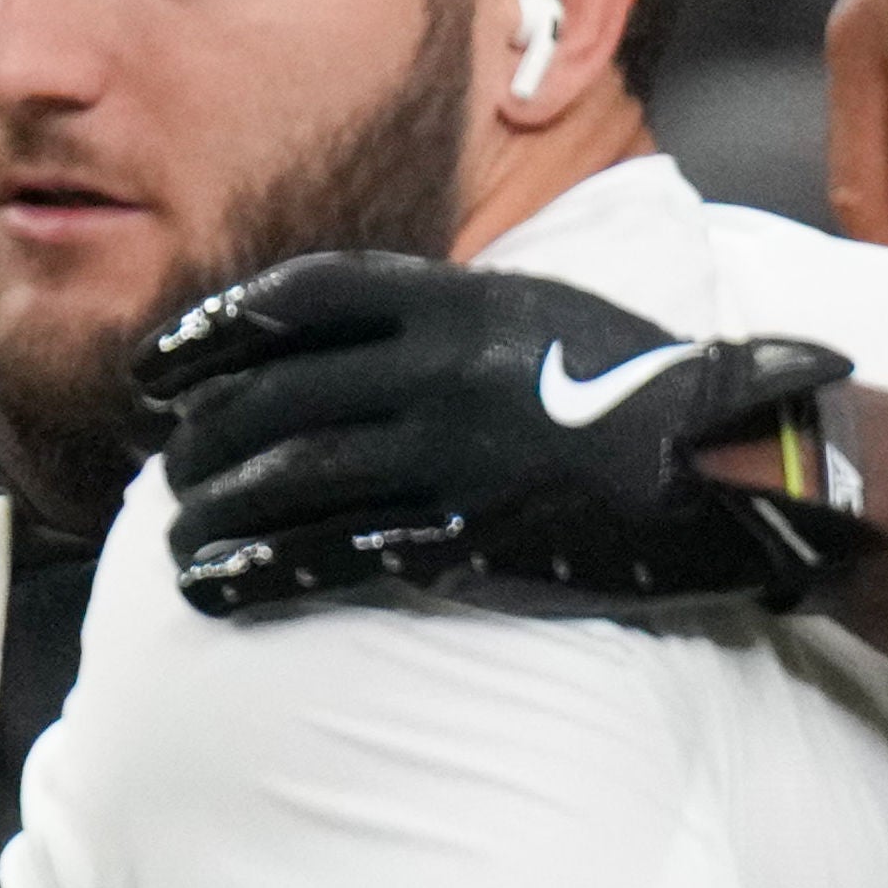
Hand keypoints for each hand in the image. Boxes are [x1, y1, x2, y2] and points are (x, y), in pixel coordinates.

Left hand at [139, 247, 866, 622]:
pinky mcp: (464, 538)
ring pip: (288, 481)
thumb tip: (321, 340)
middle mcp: (440, 369)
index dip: (211, 333)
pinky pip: (330, 556)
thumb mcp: (532, 309)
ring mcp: (451, 457)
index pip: (296, 302)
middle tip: (169, 470)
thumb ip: (435, 316)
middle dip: (202, 440)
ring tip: (175, 536)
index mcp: (455, 299)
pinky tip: (209, 588)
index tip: (157, 369)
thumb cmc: (631, 383)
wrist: (730, 462)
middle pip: (274, 397)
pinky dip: (255, 573)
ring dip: (212, 512)